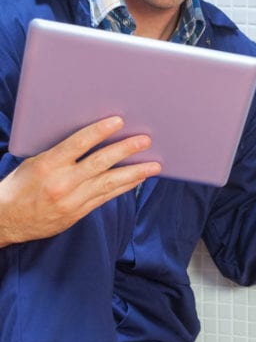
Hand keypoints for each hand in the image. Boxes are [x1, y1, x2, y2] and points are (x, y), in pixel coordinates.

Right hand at [0, 117, 161, 247]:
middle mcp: (63, 183)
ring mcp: (72, 200)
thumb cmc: (19, 185)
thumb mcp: (34, 162)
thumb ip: (61, 152)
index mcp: (48, 164)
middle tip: (145, 140)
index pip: (78, 143)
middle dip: (126, 150)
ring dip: (135, 173)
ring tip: (154, 165)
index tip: (119, 121)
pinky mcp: (78, 213)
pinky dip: (124, 187)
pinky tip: (137, 179)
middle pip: (101, 163)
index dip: (100, 131)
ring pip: (110, 183)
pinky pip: (106, 197)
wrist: (6, 220)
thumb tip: (91, 138)